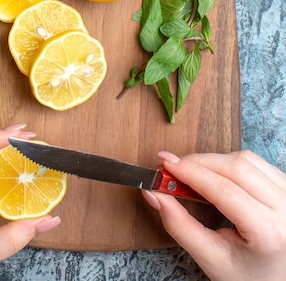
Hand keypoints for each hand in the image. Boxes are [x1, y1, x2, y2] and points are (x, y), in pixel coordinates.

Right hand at [142, 150, 285, 280]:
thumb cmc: (249, 276)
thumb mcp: (211, 259)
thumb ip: (180, 226)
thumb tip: (155, 194)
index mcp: (268, 231)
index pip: (224, 189)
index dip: (191, 172)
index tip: (165, 164)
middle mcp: (285, 209)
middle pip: (236, 167)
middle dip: (199, 162)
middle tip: (172, 168)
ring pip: (246, 159)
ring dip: (214, 161)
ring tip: (193, 174)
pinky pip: (256, 162)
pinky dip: (231, 163)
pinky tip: (217, 175)